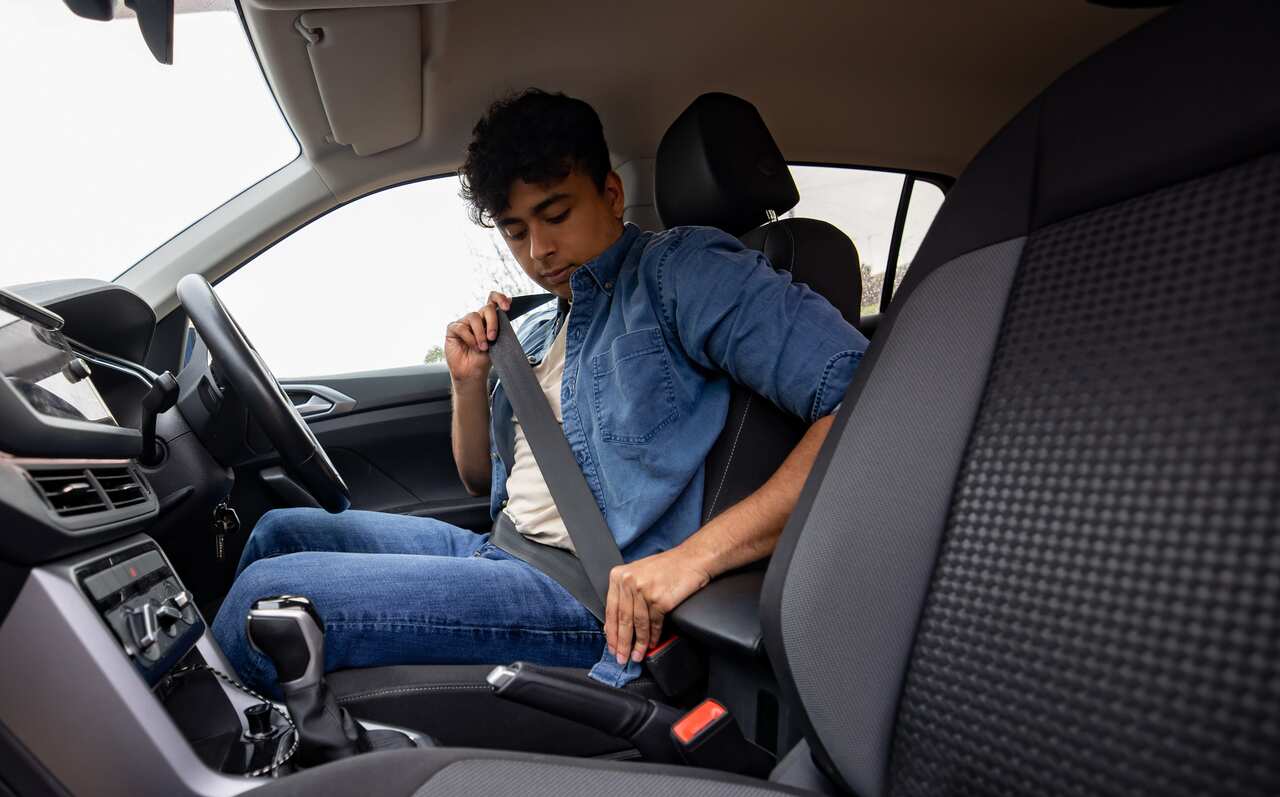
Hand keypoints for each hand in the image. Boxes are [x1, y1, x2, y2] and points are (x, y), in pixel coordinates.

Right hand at [445, 292, 511, 383]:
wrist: (472, 373)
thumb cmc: (484, 359)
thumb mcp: (496, 343)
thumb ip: (500, 328)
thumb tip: (506, 310)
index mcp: (489, 319)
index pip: (493, 300)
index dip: (500, 298)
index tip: (507, 307)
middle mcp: (477, 318)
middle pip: (487, 308)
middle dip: (493, 322)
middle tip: (493, 337)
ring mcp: (464, 322)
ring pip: (474, 317)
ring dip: (480, 333)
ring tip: (483, 347)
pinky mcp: (453, 329)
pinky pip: (461, 327)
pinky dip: (469, 338)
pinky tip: (473, 346)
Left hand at [605, 549, 710, 665]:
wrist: (692, 559)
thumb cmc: (667, 567)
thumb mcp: (638, 574)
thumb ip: (625, 595)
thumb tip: (617, 624)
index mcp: (619, 576)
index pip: (611, 610)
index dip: (611, 632)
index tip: (612, 647)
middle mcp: (629, 582)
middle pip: (623, 619)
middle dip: (622, 643)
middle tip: (621, 658)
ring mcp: (644, 590)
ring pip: (638, 624)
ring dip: (638, 644)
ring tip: (637, 655)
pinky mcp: (660, 599)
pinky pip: (654, 623)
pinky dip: (654, 636)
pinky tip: (652, 643)